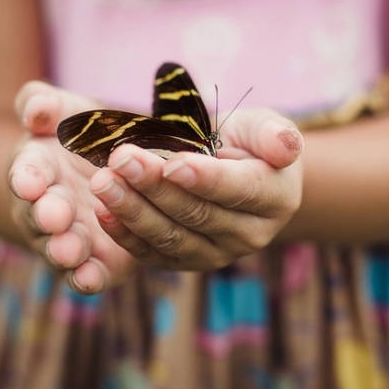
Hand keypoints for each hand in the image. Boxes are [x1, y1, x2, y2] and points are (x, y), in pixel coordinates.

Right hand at [7, 81, 138, 292]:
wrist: (118, 170)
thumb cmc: (85, 134)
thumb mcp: (68, 109)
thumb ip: (43, 103)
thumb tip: (34, 110)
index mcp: (37, 168)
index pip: (26, 171)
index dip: (27, 177)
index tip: (29, 181)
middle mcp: (45, 207)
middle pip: (39, 215)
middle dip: (46, 216)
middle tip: (55, 216)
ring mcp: (68, 237)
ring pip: (58, 248)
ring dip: (63, 251)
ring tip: (71, 251)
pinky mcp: (96, 262)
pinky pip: (86, 274)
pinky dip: (85, 279)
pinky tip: (90, 280)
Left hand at [89, 108, 303, 269]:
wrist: (239, 172)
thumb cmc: (250, 143)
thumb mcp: (266, 128)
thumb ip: (275, 135)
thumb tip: (286, 146)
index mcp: (275, 199)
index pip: (238, 190)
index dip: (205, 178)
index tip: (171, 162)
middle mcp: (249, 235)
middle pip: (197, 214)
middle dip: (155, 186)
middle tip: (120, 159)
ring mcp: (216, 254)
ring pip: (170, 237)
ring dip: (132, 210)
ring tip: (103, 182)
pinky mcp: (184, 260)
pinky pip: (152, 253)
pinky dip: (125, 233)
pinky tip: (102, 210)